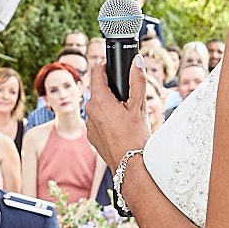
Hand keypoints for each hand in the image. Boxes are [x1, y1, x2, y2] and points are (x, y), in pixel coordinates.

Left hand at [85, 55, 152, 170]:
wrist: (130, 166)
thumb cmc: (135, 136)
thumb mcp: (139, 106)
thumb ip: (137, 80)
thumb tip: (137, 61)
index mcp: (99, 100)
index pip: (96, 71)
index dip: (106, 66)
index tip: (116, 68)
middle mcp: (89, 111)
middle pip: (98, 89)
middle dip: (112, 89)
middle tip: (128, 95)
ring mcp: (89, 125)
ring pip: (98, 106)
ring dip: (109, 104)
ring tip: (126, 113)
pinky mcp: (92, 136)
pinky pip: (98, 120)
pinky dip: (107, 119)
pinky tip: (121, 126)